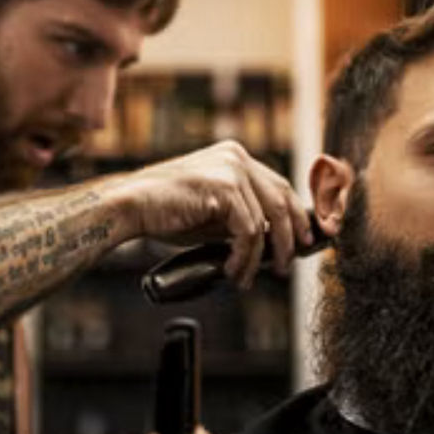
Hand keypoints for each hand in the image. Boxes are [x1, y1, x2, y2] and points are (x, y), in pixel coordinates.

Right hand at [125, 141, 313, 286]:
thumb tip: (273, 240)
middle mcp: (236, 156)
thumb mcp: (212, 215)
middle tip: (287, 265)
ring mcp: (232, 169)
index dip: (296, 216)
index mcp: (234, 157)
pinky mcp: (224, 187)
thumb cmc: (164, 213)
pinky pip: (249, 231)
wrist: (129, 207)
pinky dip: (244, 257)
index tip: (303, 241)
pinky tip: (232, 270)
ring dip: (259, 257)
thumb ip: (241, 219)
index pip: (279, 186)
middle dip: (291, 237)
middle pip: (282, 199)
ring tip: (245, 277)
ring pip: (267, 221)